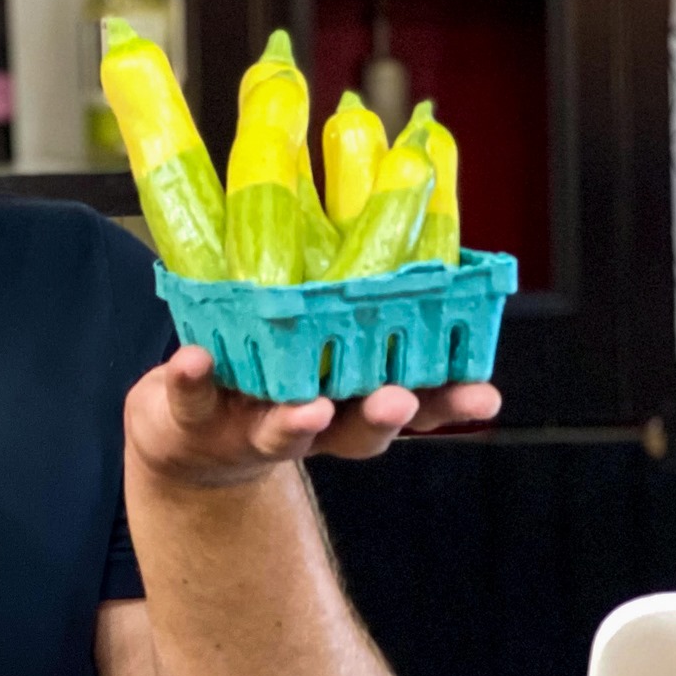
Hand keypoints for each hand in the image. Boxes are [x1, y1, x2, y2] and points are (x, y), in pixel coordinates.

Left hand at [124, 344, 501, 489]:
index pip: (411, 403)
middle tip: (398, 401)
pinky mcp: (195, 416)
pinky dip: (195, 379)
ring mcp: (252, 427)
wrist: (191, 438)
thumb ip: (364, 311)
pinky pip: (194, 398)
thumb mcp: (323, 349)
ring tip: (310, 408)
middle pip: (355, 430)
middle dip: (380, 416)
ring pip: (283, 432)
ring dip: (299, 421)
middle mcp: (311, 423)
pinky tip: (195, 359)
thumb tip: (417, 237)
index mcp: (350, 400)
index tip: (483, 394)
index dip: (447, 401)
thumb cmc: (269, 379)